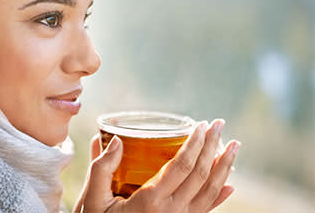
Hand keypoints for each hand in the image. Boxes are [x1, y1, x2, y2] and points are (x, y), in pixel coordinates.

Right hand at [74, 120, 239, 212]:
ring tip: (234, 146)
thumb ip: (101, 169)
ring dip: (225, 167)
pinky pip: (207, 210)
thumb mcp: (93, 200)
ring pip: (211, 192)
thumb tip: (115, 141)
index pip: (181, 166)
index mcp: (151, 201)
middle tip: (219, 124)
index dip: (194, 144)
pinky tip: (230, 183)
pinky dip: (221, 196)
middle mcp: (172, 212)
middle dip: (213, 146)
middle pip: (201, 175)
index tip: (201, 125)